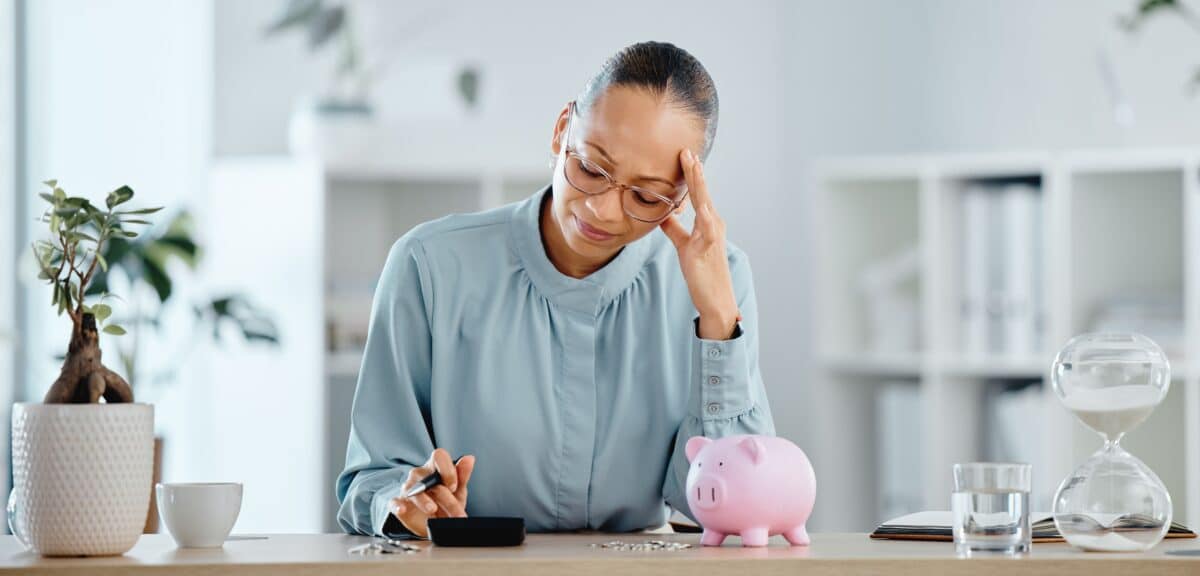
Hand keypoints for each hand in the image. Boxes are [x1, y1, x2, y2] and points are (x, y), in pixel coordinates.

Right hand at [388, 448, 475, 537]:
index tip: (454, 486)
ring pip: (412, 489)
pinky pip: (395, 502)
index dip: (447, 469)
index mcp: (435, 467)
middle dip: (443, 495)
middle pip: (427, 477)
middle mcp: (420, 475)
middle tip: (455, 511)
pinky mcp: (400, 504)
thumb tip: (469, 458)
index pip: (439, 456)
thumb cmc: (446, 501)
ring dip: (423, 500)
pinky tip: (402, 509)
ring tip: (432, 510)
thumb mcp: (458, 490)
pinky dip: (398, 506)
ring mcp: (408, 489)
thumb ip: (462, 474)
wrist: (436, 522)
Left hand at [659, 149, 739, 339]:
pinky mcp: (709, 249)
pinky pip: (708, 230)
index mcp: (707, 222)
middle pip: (702, 193)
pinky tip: (702, 205)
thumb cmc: (702, 273)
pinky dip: (705, 216)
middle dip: (694, 171)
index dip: (690, 175)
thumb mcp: (684, 246)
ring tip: (693, 166)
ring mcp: (713, 235)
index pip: (697, 194)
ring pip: (705, 204)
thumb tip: (663, 214)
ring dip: (700, 184)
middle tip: (686, 150)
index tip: (683, 155)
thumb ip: (674, 229)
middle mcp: (714, 224)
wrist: (716, 299)